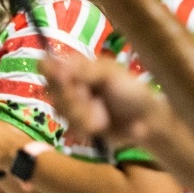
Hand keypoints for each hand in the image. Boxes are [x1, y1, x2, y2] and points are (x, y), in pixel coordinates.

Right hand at [40, 55, 160, 146]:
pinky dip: (85, 129)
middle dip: (74, 100)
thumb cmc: (131, 91)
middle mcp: (69, 85)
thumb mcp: (109, 74)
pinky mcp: (75, 125)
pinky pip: (68, 127)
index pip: (46, 65)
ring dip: (83, 116)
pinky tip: (100, 127)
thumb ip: (82, 70)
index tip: (67, 82)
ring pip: (60, 111)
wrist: (146, 122)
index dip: (52, 75)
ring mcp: (70, 106)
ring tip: (103, 117)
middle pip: (51, 91)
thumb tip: (54, 63)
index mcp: (76, 67)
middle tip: (94, 100)